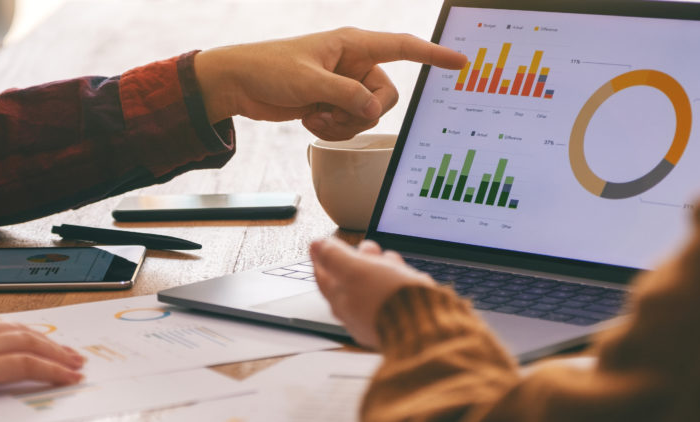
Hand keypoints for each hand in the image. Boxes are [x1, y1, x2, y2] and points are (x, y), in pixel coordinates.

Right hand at [0, 313, 84, 399]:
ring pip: (32, 343)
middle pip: (20, 330)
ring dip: (58, 353)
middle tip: (68, 350)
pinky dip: (53, 370)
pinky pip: (30, 365)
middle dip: (47, 340)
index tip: (33, 336)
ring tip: (77, 364)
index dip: (18, 331)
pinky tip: (69, 377)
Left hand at [194, 27, 466, 139]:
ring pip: (367, 115)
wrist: (238, 83)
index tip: (460, 61)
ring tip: (313, 114)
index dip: (433, 54)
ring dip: (342, 123)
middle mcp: (353, 64)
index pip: (402, 47)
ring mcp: (343, 86)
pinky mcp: (332, 104)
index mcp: (352, 45)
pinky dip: (331, 129)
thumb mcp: (309, 82)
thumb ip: (346, 96)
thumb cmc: (268, 69)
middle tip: (331, 110)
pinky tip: (308, 120)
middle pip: (385, 96)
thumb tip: (373, 111)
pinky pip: (349, 125)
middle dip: (361, 112)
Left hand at [310, 238, 435, 347]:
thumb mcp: (356, 270)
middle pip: (349, 280)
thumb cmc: (388, 300)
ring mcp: (376, 317)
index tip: (319, 244)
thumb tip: (317, 245)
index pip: (323, 276)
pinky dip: (395, 280)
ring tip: (389, 257)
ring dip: (380, 267)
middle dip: (358, 259)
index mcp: (340, 301)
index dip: (321, 257)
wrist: (424, 326)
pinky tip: (403, 273)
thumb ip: (335, 257)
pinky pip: (391, 295)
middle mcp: (355, 313)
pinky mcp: (397, 319)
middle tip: (366, 247)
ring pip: (373, 286)